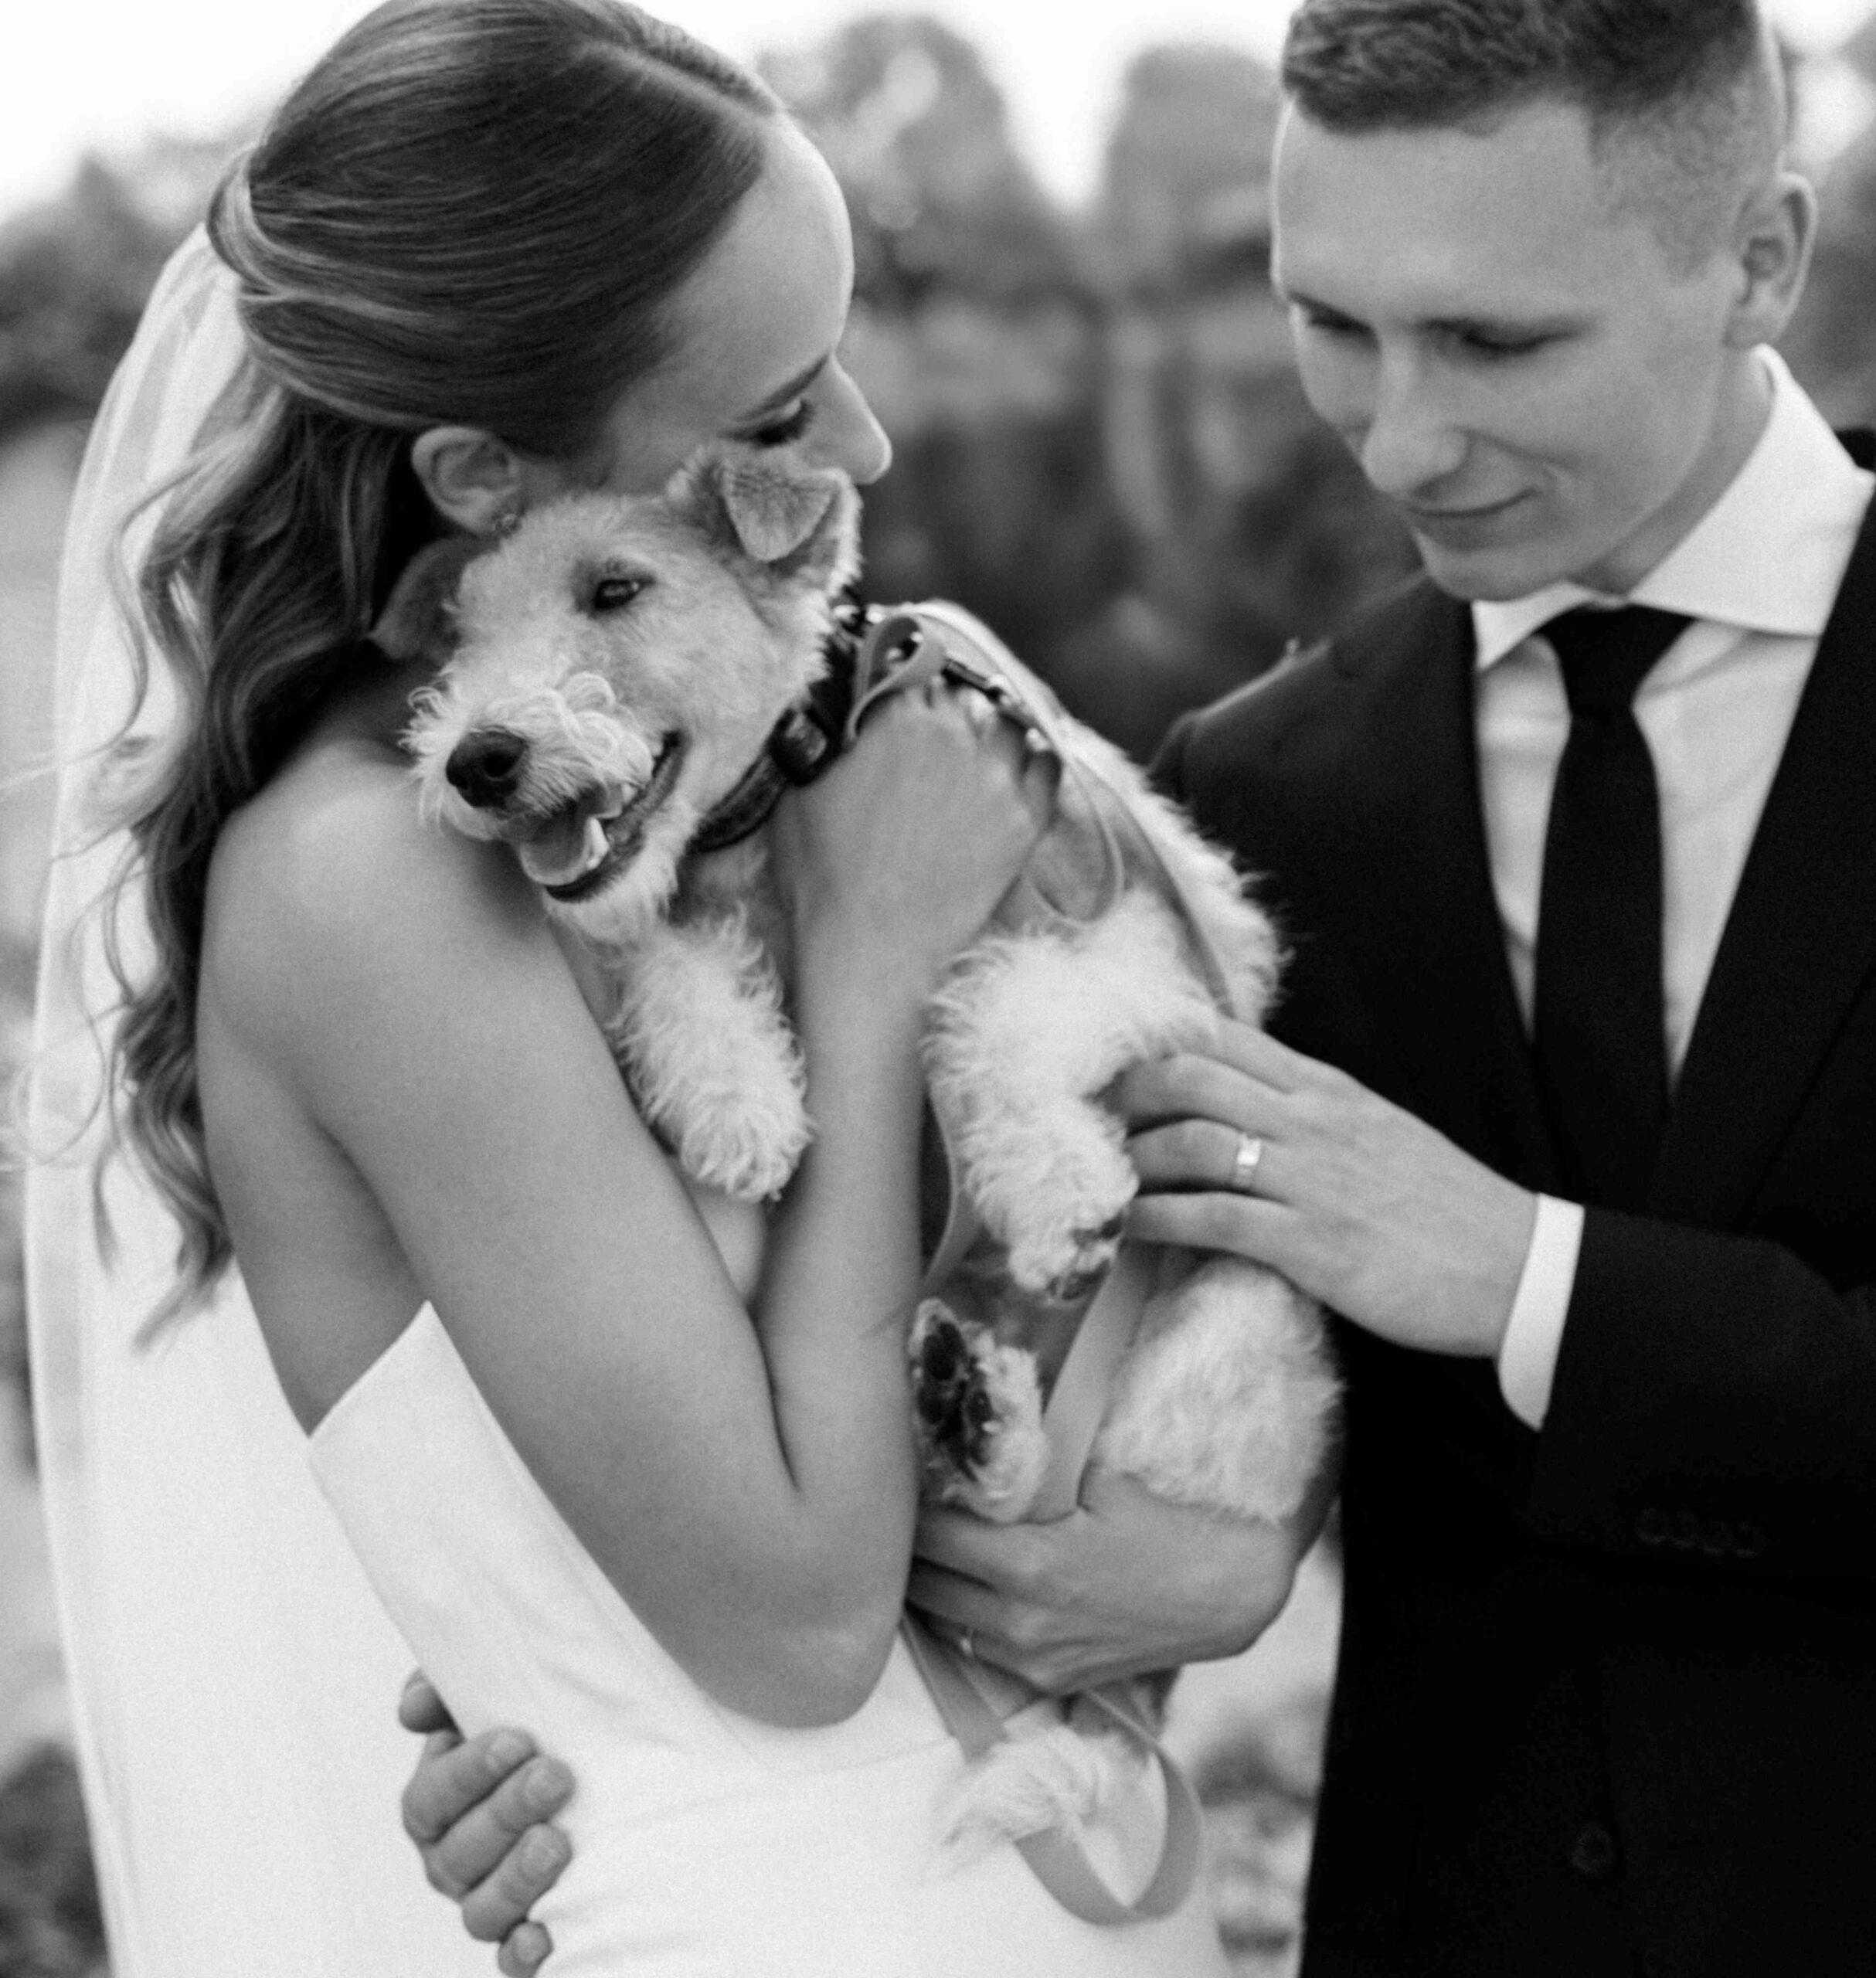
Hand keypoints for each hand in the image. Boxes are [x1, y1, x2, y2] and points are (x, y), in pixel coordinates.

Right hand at [398, 1673, 572, 1976]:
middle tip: (554, 1778)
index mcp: (439, 1801)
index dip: (467, 1772)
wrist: (613, 1764)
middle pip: (458, 1854)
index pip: (431, 1796)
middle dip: (504, 1813)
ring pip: (481, 1911)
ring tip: (558, 1843)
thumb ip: (451, 1686)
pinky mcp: (529, 1933)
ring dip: (517, 1879)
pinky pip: (513, 1959)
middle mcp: (454, 1859)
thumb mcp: (500, 1690)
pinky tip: (547, 1935)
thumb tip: (416, 1708)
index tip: (517, 1740)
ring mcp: (490, 1901)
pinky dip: (524, 1952)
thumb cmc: (546, 1723)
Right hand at [769, 681, 1054, 995]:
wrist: (874, 953)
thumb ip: (823, 732)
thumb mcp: (800, 789)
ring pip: (1010, 720)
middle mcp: (955, 734)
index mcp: (898, 715)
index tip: (906, 682)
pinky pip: (1049, 764)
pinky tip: (1022, 764)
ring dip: (995, 725)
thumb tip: (832, 702)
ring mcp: (997, 777)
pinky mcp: (1027, 820)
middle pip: (964, 690)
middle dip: (949, 701)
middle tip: (940, 721)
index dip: (908, 673)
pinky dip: (1036, 757)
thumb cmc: (824, 879)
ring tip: (980, 742)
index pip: (913, 663)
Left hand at [907, 1469, 1317, 1693]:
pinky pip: (979, 1651)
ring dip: (928, 1587)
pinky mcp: (1049, 1679)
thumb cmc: (1165, 1524)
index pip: (930, 1534)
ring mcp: (1033, 1657)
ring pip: (943, 1623)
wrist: (1226, 1595)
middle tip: (897, 1513)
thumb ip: (1034, 1468)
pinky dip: (963, 1620)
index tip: (899, 1480)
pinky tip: (965, 1589)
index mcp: (1028, 1562)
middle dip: (906, 1547)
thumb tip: (981, 1438)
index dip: (907, 1504)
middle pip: (923, 1584)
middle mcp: (1020, 1619)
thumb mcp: (1098, 1479)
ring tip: (921, 1550)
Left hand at [1116, 1019, 1536, 1358]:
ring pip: (1194, 1141)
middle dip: (1127, 1092)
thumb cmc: (1444, 1208)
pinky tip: (1126, 1227)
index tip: (1111, 1063)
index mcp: (1327, 1089)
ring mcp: (1311, 1179)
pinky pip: (1213, 1218)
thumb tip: (1242, 1110)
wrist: (1516, 1267)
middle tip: (1087, 1119)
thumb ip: (1309, 1114)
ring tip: (1098, 1177)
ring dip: (1132, 1158)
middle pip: (1192, 1076)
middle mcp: (1313, 1120)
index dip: (1156, 1044)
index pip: (1226, 1038)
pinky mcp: (1311, 1242)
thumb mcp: (1376, 1133)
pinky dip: (1157, 1219)